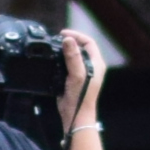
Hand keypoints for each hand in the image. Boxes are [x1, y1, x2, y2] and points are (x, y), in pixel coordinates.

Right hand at [56, 29, 107, 143]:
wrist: (76, 115)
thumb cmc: (80, 96)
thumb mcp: (77, 74)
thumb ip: (73, 56)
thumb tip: (68, 40)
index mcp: (96, 63)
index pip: (88, 42)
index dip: (77, 35)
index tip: (63, 34)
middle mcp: (91, 66)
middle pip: (81, 47)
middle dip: (69, 42)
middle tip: (56, 40)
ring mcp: (83, 73)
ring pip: (74, 56)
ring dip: (64, 51)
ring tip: (54, 48)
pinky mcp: (74, 79)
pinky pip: (68, 65)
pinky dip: (61, 60)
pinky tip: (53, 60)